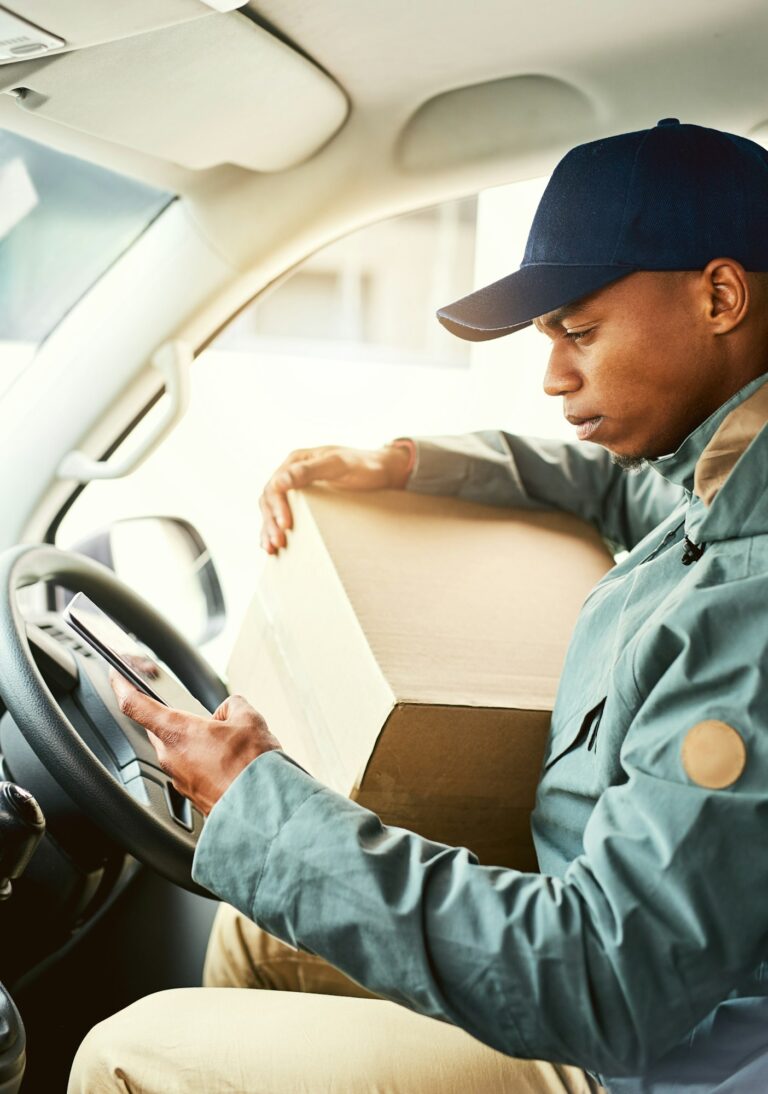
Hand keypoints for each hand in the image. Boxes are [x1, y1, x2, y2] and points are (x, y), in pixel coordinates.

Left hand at [110, 672, 281, 814]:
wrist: (262, 807)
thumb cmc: (252, 767)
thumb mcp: (248, 719)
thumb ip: (232, 705)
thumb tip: (229, 709)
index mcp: (177, 731)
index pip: (134, 704)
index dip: (121, 685)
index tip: (116, 675)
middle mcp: (170, 756)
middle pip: (159, 727)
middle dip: (176, 717)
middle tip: (202, 714)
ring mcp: (179, 778)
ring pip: (177, 748)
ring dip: (194, 740)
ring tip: (226, 742)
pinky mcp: (190, 794)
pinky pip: (189, 768)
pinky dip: (202, 761)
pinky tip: (227, 761)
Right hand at [259, 443, 412, 553]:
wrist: (383, 471)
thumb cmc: (363, 465)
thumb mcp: (338, 465)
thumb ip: (309, 471)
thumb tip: (278, 482)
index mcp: (296, 461)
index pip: (275, 486)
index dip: (276, 506)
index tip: (285, 524)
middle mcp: (292, 474)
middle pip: (269, 500)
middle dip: (270, 522)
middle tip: (278, 542)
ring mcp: (298, 489)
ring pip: (272, 510)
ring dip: (268, 529)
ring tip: (271, 548)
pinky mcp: (306, 503)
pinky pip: (283, 516)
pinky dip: (275, 530)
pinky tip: (273, 546)